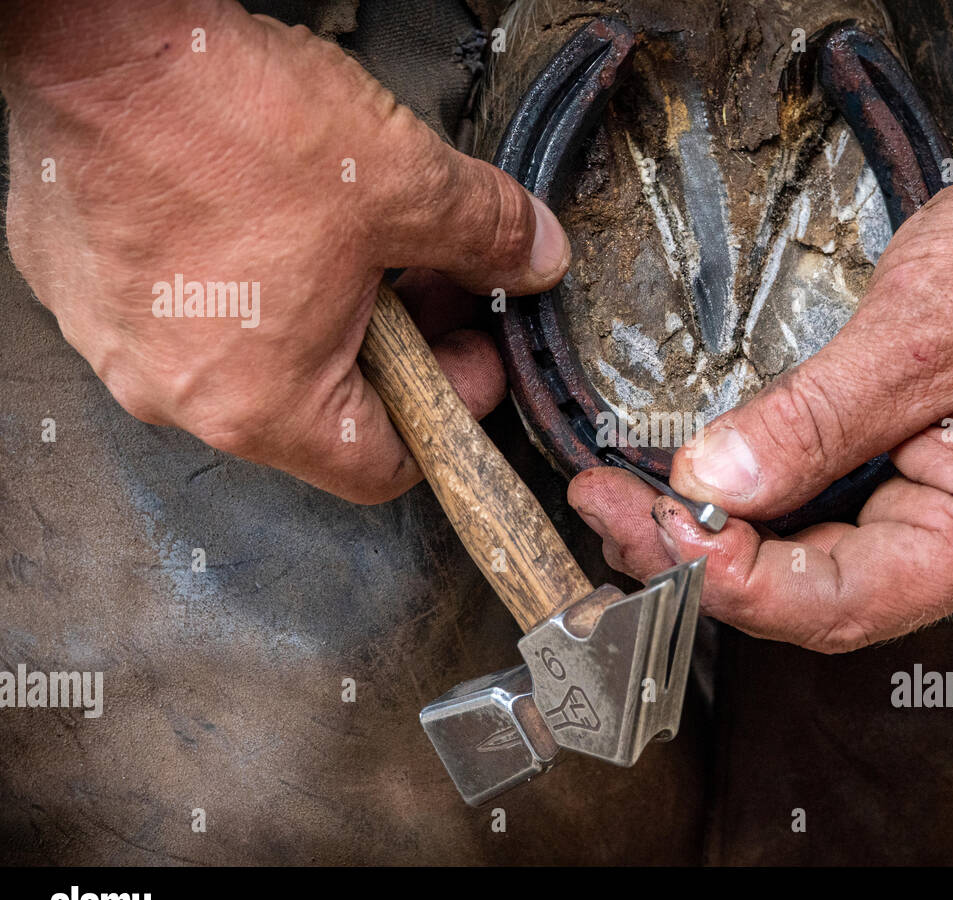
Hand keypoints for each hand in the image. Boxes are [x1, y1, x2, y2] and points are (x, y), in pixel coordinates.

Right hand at [2, 0, 569, 502]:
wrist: (92, 37)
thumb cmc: (222, 118)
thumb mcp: (401, 183)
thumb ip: (486, 235)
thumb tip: (531, 257)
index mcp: (260, 405)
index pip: (379, 466)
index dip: (447, 409)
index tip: (469, 353)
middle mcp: (177, 395)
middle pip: (321, 410)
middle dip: (395, 346)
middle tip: (428, 283)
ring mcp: (120, 343)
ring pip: (254, 357)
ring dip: (322, 309)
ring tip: (354, 238)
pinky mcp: (84, 287)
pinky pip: (188, 309)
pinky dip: (246, 280)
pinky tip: (272, 217)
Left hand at [569, 0, 952, 650]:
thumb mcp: (921, 337)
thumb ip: (813, 420)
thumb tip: (717, 480)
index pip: (834, 602)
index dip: (732, 577)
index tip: (659, 524)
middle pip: (812, 593)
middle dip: (702, 560)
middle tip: (612, 511)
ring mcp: (949, 515)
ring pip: (814, 559)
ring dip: (722, 533)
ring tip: (632, 498)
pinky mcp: (930, 478)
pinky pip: (833, 513)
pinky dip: (763, 499)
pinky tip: (709, 477)